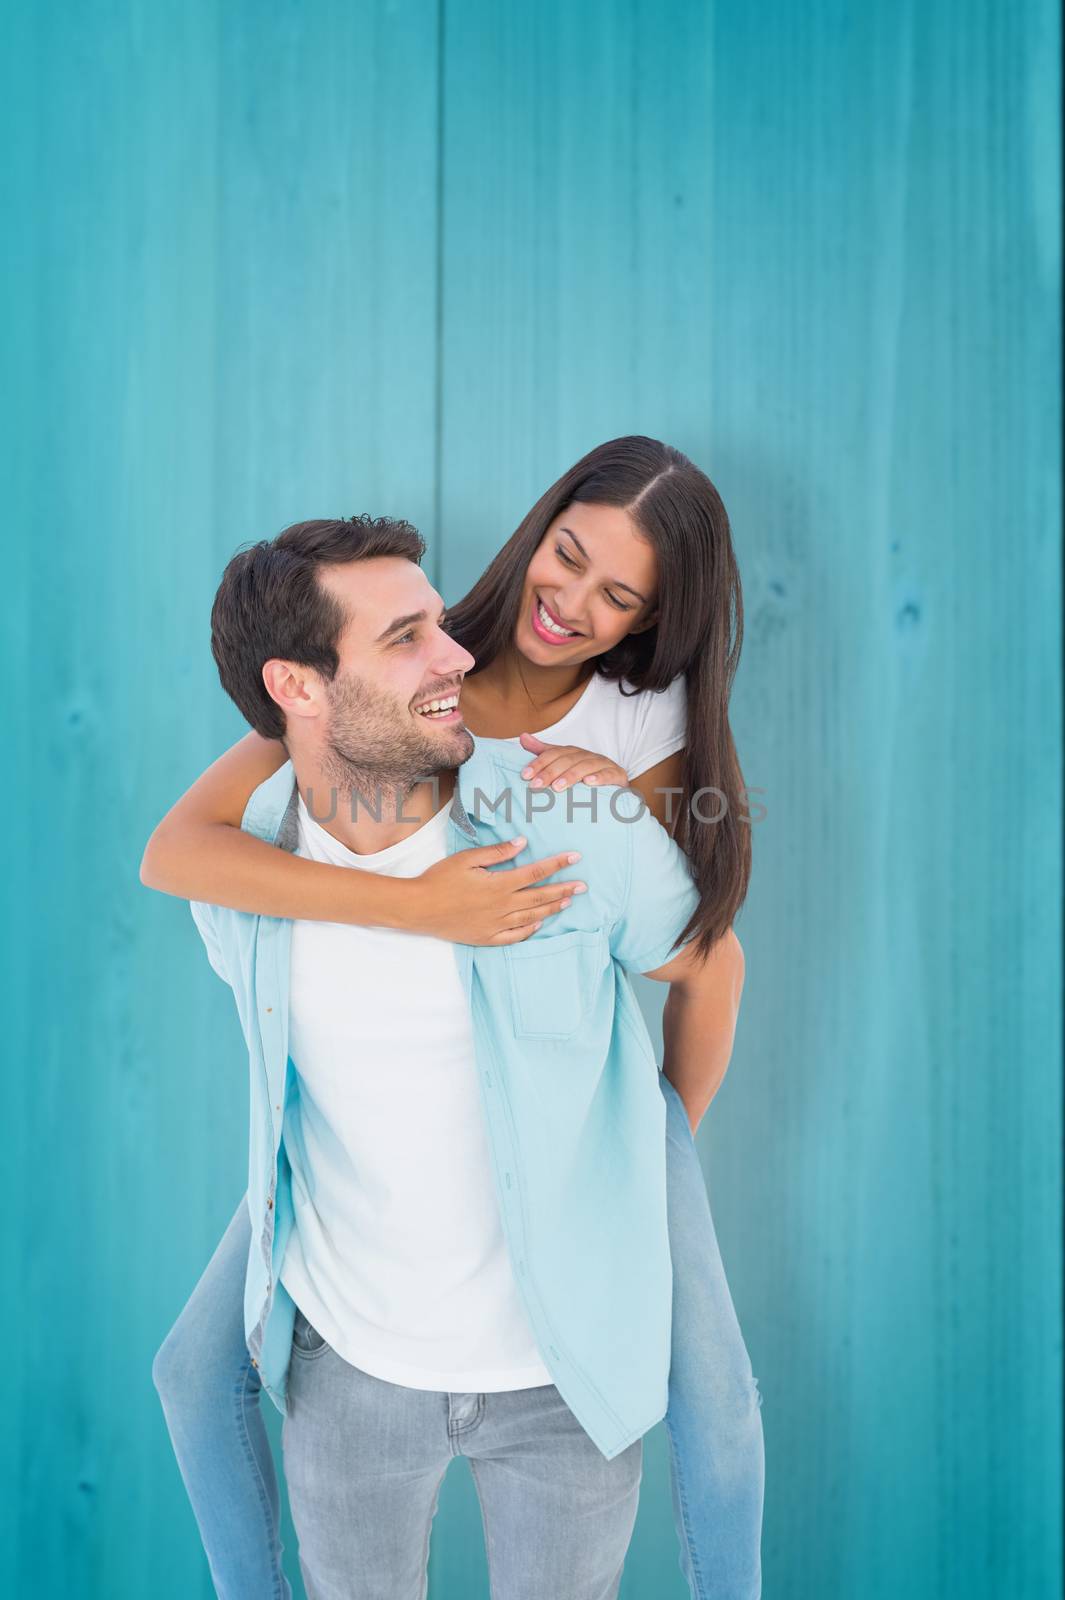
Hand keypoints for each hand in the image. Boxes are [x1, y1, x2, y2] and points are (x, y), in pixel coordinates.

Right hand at [410, 837, 586, 944]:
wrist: (418, 908)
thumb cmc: (439, 879)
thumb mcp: (467, 859)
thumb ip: (496, 853)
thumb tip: (522, 843)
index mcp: (499, 885)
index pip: (536, 872)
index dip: (557, 864)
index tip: (575, 857)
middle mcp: (502, 906)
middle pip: (540, 897)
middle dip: (564, 889)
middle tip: (583, 885)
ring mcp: (496, 925)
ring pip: (531, 916)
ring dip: (552, 909)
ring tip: (568, 902)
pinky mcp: (487, 937)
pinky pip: (515, 936)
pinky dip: (529, 930)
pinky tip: (539, 924)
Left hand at [517, 732, 627, 791]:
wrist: (615, 785)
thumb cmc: (584, 775)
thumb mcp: (563, 763)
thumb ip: (544, 752)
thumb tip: (522, 737)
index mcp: (573, 752)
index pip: (553, 754)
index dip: (539, 763)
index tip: (525, 776)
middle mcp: (587, 755)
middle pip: (567, 760)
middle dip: (550, 772)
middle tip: (536, 785)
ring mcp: (603, 764)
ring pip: (585, 767)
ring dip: (571, 776)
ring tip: (557, 787)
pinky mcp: (617, 775)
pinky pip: (608, 775)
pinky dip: (599, 778)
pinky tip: (588, 783)